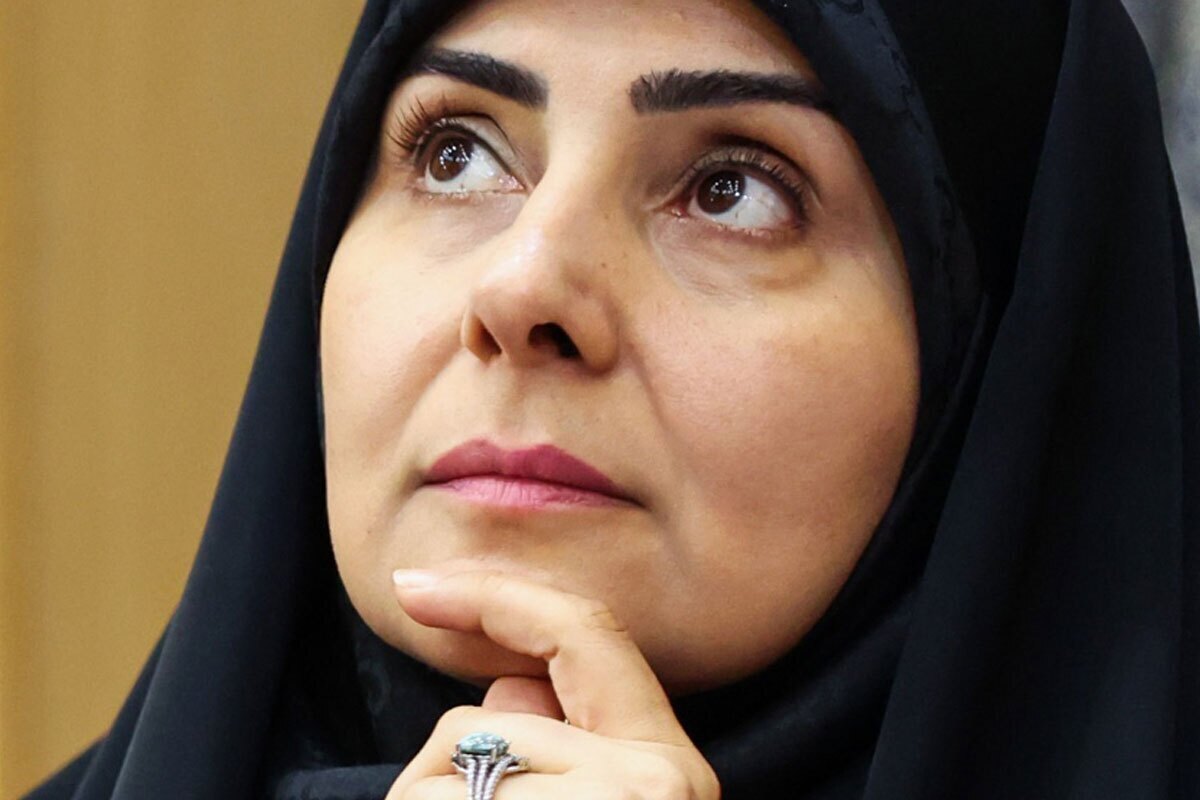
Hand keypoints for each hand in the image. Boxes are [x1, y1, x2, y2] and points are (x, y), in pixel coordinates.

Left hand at [384, 569, 720, 798]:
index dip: (495, 596)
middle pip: (494, 717)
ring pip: (448, 763)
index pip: (585, 633)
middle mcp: (657, 782)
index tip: (413, 584)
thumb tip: (507, 693)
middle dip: (451, 775)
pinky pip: (427, 796)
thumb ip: (559, 741)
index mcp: (671, 770)